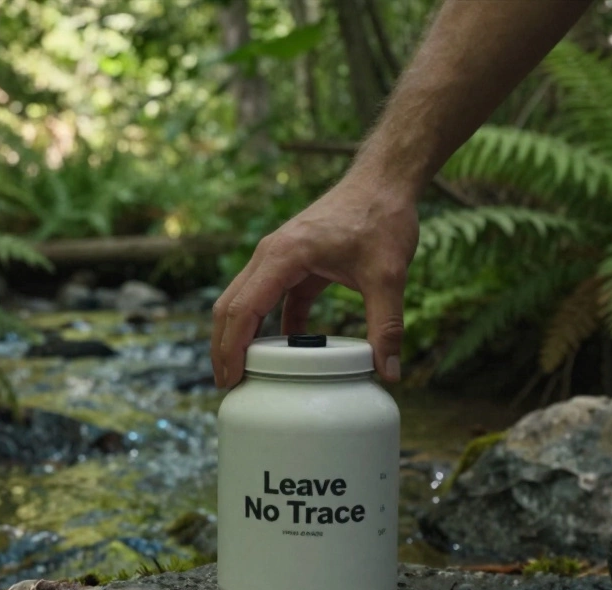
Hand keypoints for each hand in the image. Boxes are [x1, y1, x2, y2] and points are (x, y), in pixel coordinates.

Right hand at [211, 178, 418, 387]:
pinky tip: (283, 352)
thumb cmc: (381, 216)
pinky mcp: (291, 262)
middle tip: (229, 386)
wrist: (384, 180)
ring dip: (240, 336)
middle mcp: (270, 254)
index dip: (232, 348)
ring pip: (244, 301)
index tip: (231, 380)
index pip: (243, 309)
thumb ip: (386, 325)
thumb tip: (388, 372)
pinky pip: (269, 298)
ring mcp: (277, 257)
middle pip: (230, 306)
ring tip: (244, 374)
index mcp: (283, 256)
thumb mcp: (387, 275)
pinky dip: (269, 325)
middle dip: (224, 347)